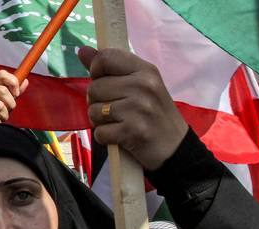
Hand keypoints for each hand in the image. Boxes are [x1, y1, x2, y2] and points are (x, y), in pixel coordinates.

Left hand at [78, 47, 188, 170]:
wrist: (176, 147)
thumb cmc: (152, 114)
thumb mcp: (138, 85)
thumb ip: (109, 68)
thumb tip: (83, 50)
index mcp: (146, 70)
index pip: (105, 58)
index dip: (96, 71)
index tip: (105, 82)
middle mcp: (144, 86)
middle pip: (94, 88)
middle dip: (98, 102)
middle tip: (117, 110)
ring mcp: (139, 109)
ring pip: (94, 111)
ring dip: (101, 121)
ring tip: (120, 122)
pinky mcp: (133, 131)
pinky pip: (100, 132)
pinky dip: (106, 137)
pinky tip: (121, 136)